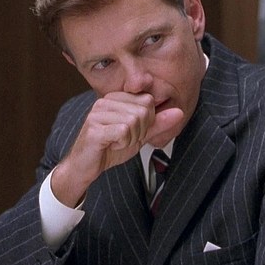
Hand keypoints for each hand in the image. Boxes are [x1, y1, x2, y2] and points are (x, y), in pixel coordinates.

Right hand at [51, 91, 183, 206]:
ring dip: (130, 139)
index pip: (148, 102)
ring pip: (134, 122)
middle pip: (143, 111)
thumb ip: (158, 123)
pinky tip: (110, 145)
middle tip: (123, 139)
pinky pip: (123, 132)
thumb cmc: (109, 149)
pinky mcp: (94, 128)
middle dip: (139, 131)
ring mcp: (98, 113)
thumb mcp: (139, 135)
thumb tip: (179, 112)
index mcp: (116, 98)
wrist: (86, 166)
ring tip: (116, 142)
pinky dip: (121, 143)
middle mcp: (105, 101)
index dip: (146, 122)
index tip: (131, 131)